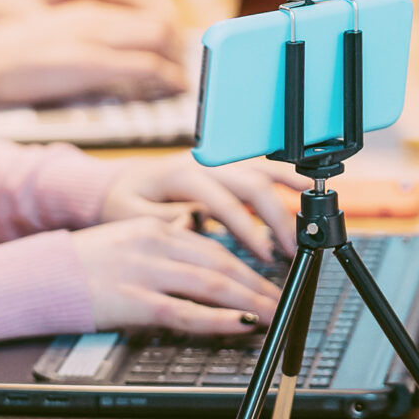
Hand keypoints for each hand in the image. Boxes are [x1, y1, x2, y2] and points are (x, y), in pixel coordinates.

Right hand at [0, 2, 185, 108]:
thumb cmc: (4, 52)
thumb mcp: (50, 30)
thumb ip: (82, 33)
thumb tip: (109, 51)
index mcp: (82, 5)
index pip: (145, 0)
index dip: (169, 22)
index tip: (177, 41)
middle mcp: (93, 14)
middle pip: (159, 17)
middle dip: (180, 42)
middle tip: (185, 63)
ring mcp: (92, 36)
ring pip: (159, 36)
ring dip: (178, 59)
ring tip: (183, 76)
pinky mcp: (88, 63)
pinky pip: (144, 66)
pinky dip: (167, 76)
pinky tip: (174, 87)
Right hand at [69, 216, 278, 335]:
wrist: (31, 279)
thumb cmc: (76, 266)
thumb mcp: (124, 240)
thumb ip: (160, 240)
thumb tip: (193, 242)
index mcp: (155, 227)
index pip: (214, 245)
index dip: (248, 264)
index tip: (268, 279)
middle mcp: (155, 244)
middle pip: (222, 263)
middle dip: (258, 284)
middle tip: (283, 300)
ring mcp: (145, 272)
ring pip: (213, 285)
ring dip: (250, 302)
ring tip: (273, 315)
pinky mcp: (133, 302)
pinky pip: (186, 312)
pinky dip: (220, 319)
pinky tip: (242, 325)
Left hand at [100, 154, 312, 266]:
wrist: (114, 182)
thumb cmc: (120, 201)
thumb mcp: (128, 214)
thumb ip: (160, 221)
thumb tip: (190, 225)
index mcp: (182, 175)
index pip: (224, 202)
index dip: (248, 229)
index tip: (265, 256)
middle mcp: (205, 163)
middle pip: (252, 184)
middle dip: (277, 219)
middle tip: (290, 251)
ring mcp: (217, 163)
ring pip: (261, 171)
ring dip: (287, 196)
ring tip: (304, 223)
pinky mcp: (223, 167)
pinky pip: (259, 167)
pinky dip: (284, 177)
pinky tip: (302, 188)